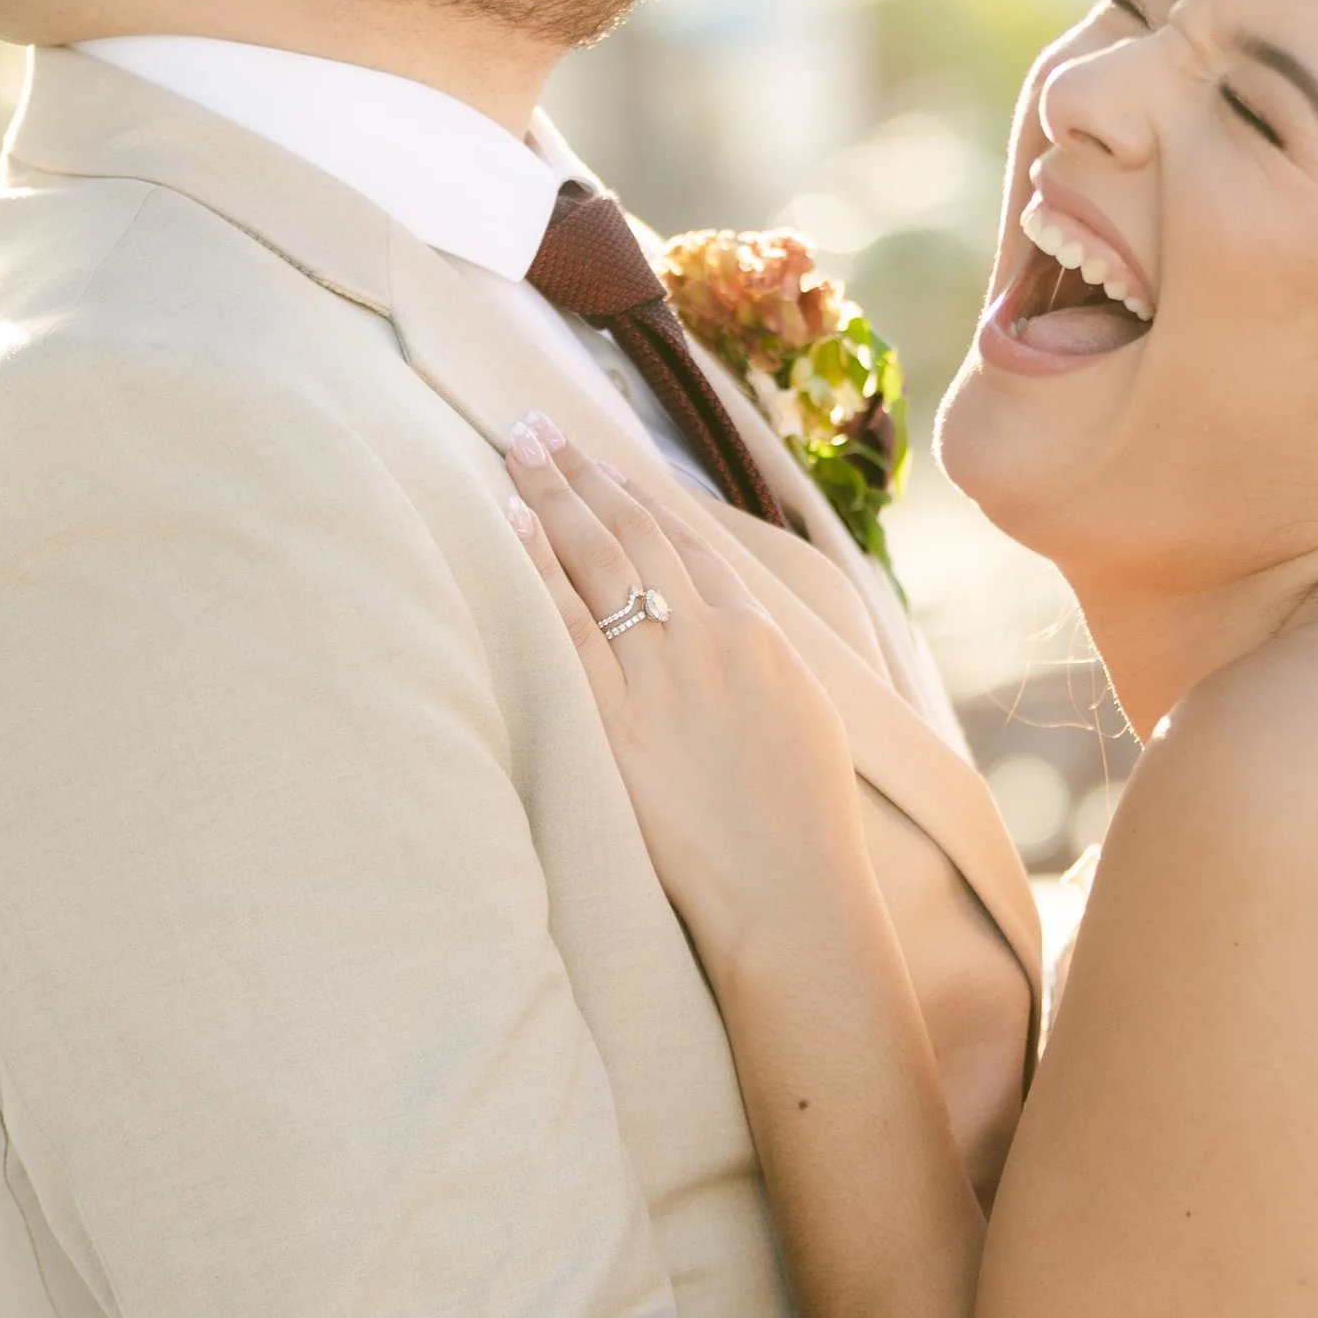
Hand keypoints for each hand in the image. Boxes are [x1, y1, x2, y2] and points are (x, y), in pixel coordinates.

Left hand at [504, 421, 868, 964]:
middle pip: (633, 533)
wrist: (793, 892)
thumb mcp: (804, 716)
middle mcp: (709, 639)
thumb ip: (764, 662)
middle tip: (536, 424)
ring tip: (519, 446)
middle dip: (581, 472)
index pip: (686, 540)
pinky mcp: (619, 726)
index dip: (634, 491)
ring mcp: (662, 679)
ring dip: (553, 496)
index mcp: (758, 634)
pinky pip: (570, 629)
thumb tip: (734, 635)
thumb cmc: (805, 823)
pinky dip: (540, 569)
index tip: (598, 456)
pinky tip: (511, 521)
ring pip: (599, 561)